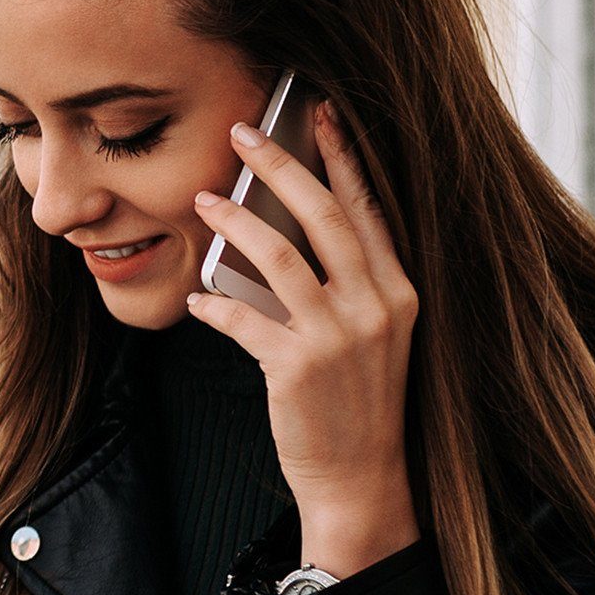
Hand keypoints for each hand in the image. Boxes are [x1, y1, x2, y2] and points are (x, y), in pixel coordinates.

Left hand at [187, 100, 420, 579]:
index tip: (318, 115)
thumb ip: (344, 285)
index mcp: (397, 291)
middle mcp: (376, 305)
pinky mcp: (298, 367)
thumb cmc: (357, 404)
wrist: (361, 480)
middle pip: (323, 215)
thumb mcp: (370, 337)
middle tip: (243, 131)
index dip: (341, 157)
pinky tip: (198, 298)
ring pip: (278, 255)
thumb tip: (284, 231)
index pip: (367, 209)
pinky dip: (215, 304)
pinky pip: (242, 317)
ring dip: (235, 220)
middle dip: (280, 164)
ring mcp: (338, 336)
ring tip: (203, 199)